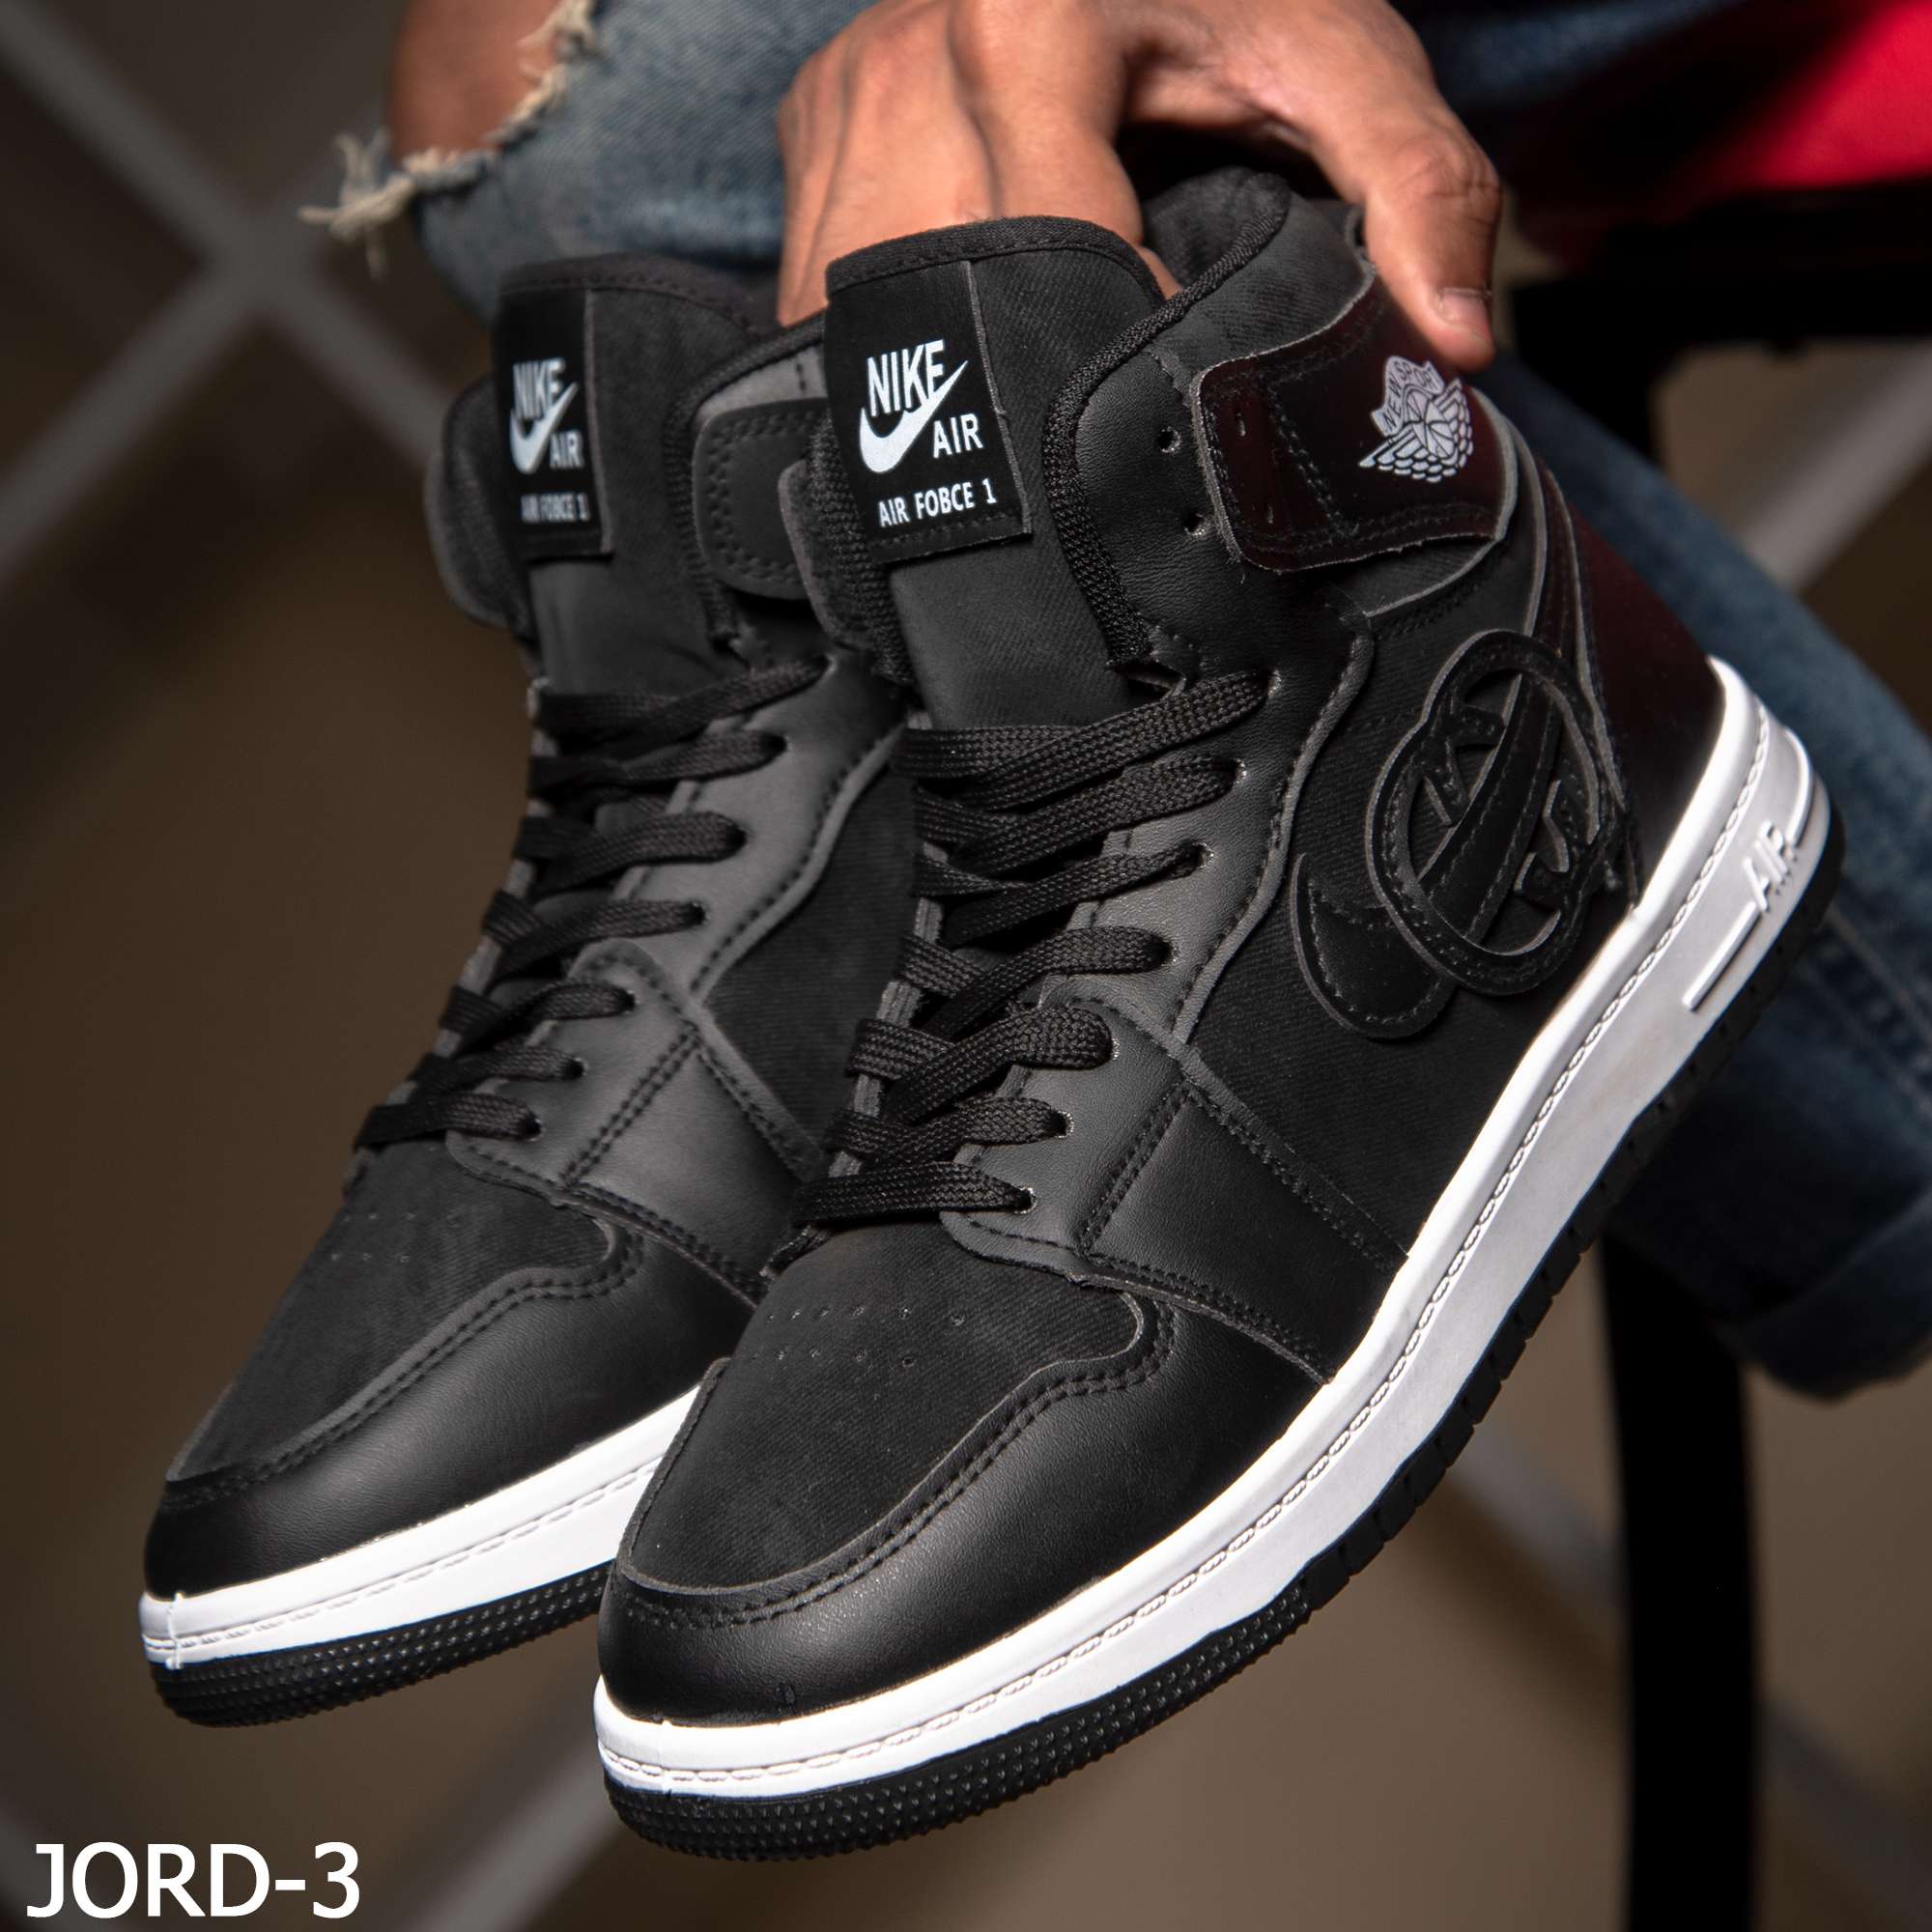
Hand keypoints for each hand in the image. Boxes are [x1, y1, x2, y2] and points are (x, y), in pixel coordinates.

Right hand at [775, 0, 1500, 366]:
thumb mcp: (1345, 64)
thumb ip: (1418, 184)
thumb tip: (1453, 346)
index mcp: (1027, 24)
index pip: (1046, 245)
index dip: (1105, 354)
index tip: (1156, 427)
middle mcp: (909, 53)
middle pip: (941, 288)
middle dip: (1009, 386)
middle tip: (1080, 460)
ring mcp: (846, 93)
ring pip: (858, 303)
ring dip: (930, 384)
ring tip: (1008, 435)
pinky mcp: (814, 129)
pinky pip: (821, 284)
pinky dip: (879, 350)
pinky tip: (944, 380)